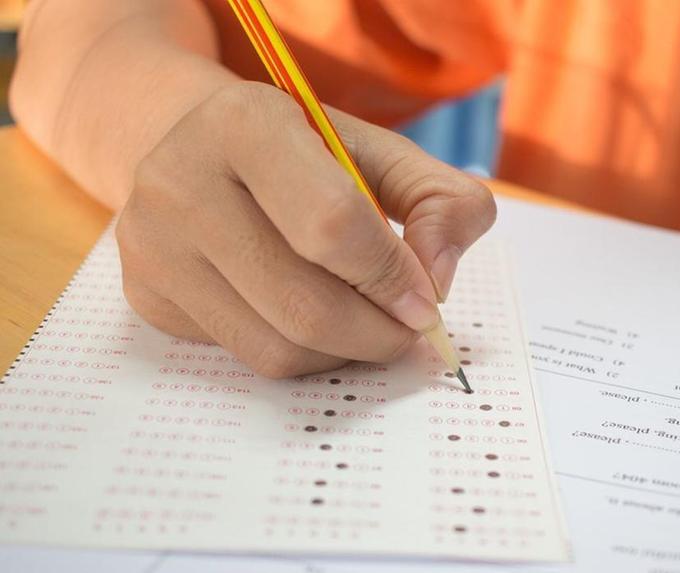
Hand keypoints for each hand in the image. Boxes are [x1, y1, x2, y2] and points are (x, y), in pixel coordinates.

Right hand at [116, 81, 495, 376]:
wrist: (202, 151)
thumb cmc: (307, 154)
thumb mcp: (383, 151)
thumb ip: (440, 200)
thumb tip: (436, 281)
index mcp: (244, 122)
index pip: (332, 223)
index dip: (393, 275)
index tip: (427, 301)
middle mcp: (180, 182)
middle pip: (306, 305)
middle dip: (379, 332)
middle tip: (409, 329)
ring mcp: (154, 247)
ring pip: (279, 348)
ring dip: (347, 352)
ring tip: (370, 322)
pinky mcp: (148, 298)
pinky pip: (250, 359)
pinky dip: (306, 355)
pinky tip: (317, 320)